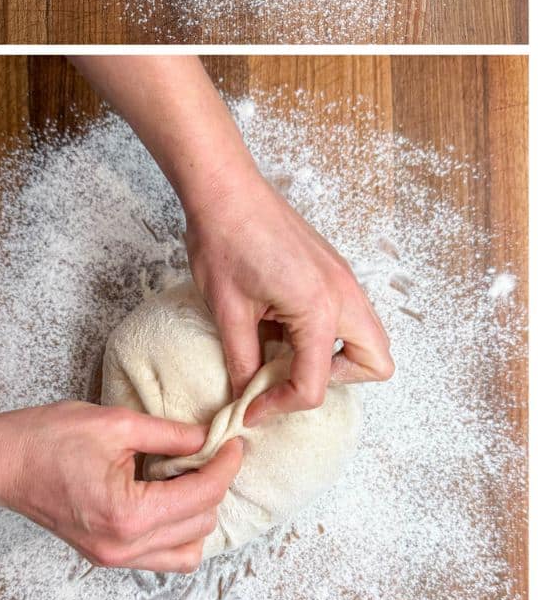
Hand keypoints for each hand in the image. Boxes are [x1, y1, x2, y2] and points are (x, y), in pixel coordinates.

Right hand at [0, 402, 241, 570]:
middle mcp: (124, 547)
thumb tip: (207, 437)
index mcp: (128, 515)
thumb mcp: (113, 423)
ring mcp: (113, 558)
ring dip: (198, 515)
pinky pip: (160, 555)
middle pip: (200, 525)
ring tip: (189, 475)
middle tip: (212, 451)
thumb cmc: (46, 438)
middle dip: (214, 486)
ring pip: (186, 552)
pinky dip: (176, 530)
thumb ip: (168, 433)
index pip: (201, 496)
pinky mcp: (105, 556)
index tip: (233, 441)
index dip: (224, 465)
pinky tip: (168, 495)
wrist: (0, 463)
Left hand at [185, 167, 394, 424]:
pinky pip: (349, 314)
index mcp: (319, 309)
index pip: (314, 385)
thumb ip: (242, 360)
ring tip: (284, 350)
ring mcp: (343, 279)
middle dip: (335, 381)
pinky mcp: (333, 269)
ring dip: (333, 356)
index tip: (251, 409)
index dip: (279, 406)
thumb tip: (246, 395)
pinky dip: (324, 331)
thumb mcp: (226, 310)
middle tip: (288, 374)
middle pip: (375, 364)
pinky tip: (280, 324)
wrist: (225, 189)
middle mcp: (344, 294)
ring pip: (368, 337)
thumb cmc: (224, 240)